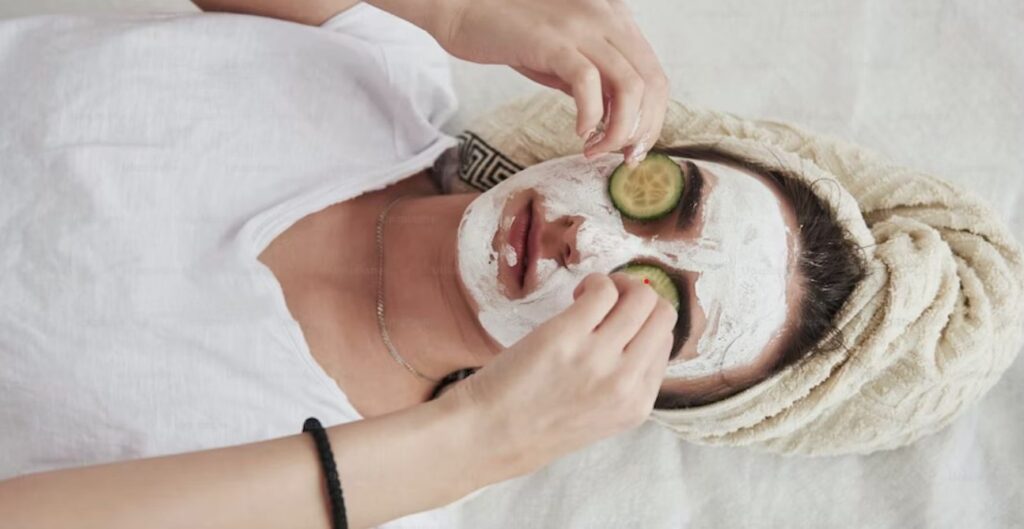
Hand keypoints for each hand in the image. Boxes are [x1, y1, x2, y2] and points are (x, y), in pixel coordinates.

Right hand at [429, 0, 669, 167]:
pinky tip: (577, 131)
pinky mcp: (554, 41)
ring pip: (629, 87)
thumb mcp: (564, 56)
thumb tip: (615, 120)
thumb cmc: (511, 35)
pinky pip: (588, 84)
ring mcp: (582, 28)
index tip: (633, 149)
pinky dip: (590, 116)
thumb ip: (593, 80)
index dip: (653, 119)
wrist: (464, 6)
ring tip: (595, 149)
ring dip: (619, 130)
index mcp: (615, 21)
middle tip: (621, 157)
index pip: (656, 76)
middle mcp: (607, 18)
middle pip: (652, 84)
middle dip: (642, 131)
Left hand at [438, 272, 676, 476]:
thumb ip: (623, 383)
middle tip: (610, 301)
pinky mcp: (566, 335)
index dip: (643, 325)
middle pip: (663, 315)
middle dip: (640, 298)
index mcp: (637, 405)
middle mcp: (625, 382)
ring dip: (618, 285)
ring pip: (641, 297)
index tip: (618, 323)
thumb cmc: (536, 424)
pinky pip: (603, 290)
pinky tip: (576, 294)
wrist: (491, 434)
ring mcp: (598, 358)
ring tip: (589, 296)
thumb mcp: (599, 417)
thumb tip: (635, 332)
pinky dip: (594, 282)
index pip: (665, 345)